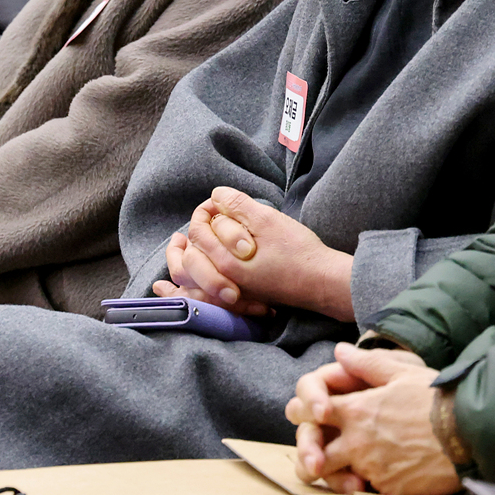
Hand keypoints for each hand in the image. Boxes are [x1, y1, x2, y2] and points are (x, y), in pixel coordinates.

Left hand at [160, 186, 355, 321]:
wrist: (320, 283)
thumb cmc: (298, 252)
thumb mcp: (268, 220)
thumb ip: (238, 205)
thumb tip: (216, 195)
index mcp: (226, 262)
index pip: (198, 232)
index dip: (204, 212)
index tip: (216, 204)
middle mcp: (222, 281)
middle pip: (189, 256)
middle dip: (193, 233)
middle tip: (206, 217)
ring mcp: (229, 293)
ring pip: (190, 281)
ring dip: (181, 261)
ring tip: (179, 245)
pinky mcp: (238, 300)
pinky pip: (201, 298)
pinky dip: (183, 291)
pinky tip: (173, 285)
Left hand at [286, 343, 456, 494]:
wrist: (470, 431)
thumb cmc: (438, 398)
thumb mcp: (403, 372)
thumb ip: (367, 364)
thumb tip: (339, 351)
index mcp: (357, 410)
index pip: (311, 411)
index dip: (307, 413)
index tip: (314, 417)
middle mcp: (358, 441)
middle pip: (314, 453)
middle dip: (311, 455)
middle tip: (317, 457)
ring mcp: (372, 468)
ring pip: (337, 477)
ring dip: (339, 475)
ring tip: (350, 473)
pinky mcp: (389, 489)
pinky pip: (369, 490)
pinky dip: (371, 485)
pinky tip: (382, 478)